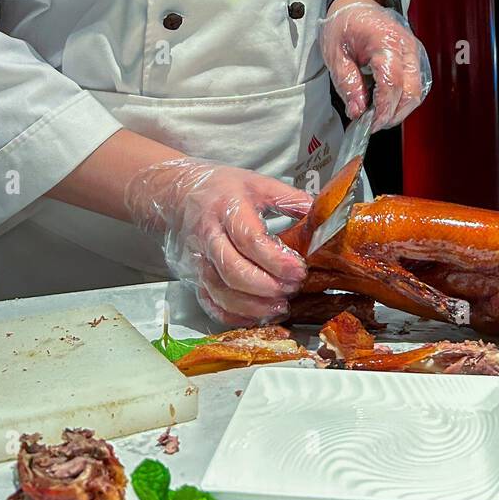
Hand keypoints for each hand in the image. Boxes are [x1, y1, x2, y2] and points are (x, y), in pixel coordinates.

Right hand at [123, 158, 310, 325]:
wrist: (179, 193)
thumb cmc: (221, 189)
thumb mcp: (257, 183)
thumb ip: (289, 198)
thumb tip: (319, 214)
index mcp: (228, 209)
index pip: (250, 239)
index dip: (276, 260)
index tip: (299, 269)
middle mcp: (210, 236)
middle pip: (234, 270)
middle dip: (267, 286)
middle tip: (292, 288)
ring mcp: (199, 259)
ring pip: (221, 291)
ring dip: (252, 306)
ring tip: (280, 306)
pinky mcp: (194, 276)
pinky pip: (209, 302)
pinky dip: (232, 316)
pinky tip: (254, 316)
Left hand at [319, 0, 431, 127]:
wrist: (356, 3)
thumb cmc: (345, 24)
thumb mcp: (335, 54)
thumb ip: (347, 84)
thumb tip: (357, 111)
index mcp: (385, 41)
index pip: (392, 83)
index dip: (383, 108)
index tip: (370, 123)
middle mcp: (407, 46)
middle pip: (411, 91)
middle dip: (393, 113)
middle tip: (371, 123)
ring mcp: (414, 52)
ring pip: (418, 91)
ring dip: (400, 109)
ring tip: (376, 115)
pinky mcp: (415, 58)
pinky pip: (416, 85)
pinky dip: (403, 99)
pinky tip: (385, 102)